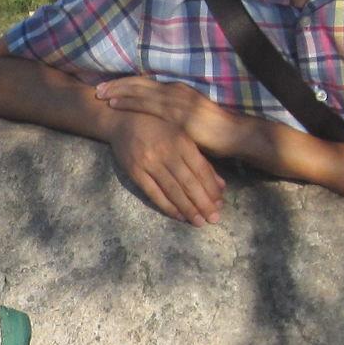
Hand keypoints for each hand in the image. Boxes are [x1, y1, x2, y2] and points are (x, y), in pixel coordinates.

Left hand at [93, 76, 250, 155]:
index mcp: (178, 92)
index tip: (110, 86)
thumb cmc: (214, 132)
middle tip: (97, 87)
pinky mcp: (175, 113)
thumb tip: (160, 122)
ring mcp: (175, 101)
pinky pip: (146, 105)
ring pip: (139, 91)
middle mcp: (175, 91)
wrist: (234, 135)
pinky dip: (128, 102)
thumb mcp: (190, 120)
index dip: (128, 84)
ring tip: (99, 93)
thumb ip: (174, 117)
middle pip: (139, 84)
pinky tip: (114, 103)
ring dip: (117, 91)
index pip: (147, 85)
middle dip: (117, 84)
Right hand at [106, 109, 223, 225]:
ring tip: (199, 222)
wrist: (124, 122)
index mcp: (181, 141)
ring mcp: (149, 163)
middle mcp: (166, 152)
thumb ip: (200, 161)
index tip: (220, 204)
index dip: (211, 189)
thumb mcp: (182, 138)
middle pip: (188, 183)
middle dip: (202, 203)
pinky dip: (167, 206)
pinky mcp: (135, 172)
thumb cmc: (159, 129)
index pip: (200, 170)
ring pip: (172, 190)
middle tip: (214, 219)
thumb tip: (220, 185)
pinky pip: (153, 193)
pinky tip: (178, 216)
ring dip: (187, 208)